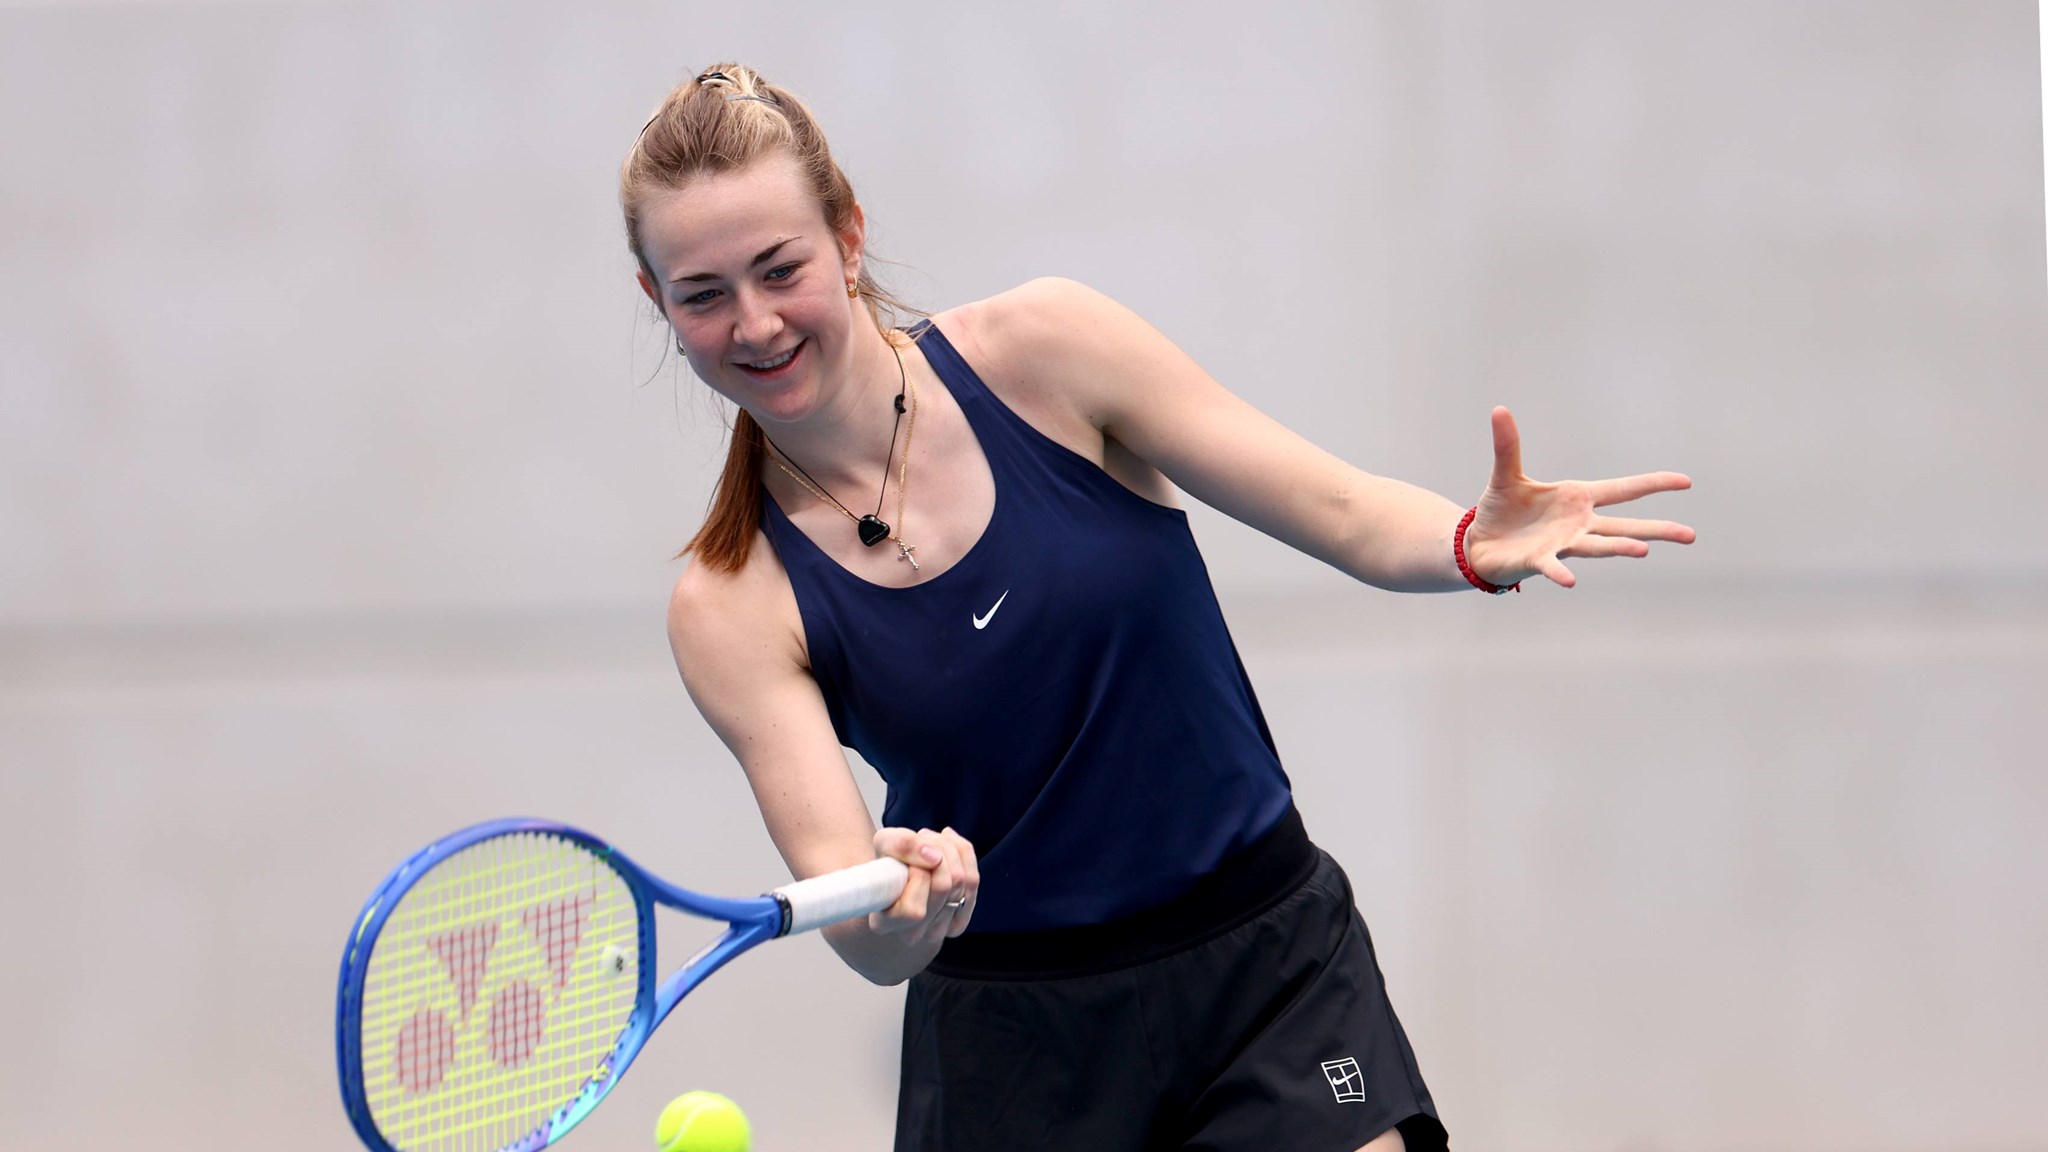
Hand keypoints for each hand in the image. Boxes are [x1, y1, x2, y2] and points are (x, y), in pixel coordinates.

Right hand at [869, 825, 979, 944]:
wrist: (900, 873)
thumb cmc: (889, 862)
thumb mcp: (884, 843)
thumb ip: (901, 845)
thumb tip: (935, 856)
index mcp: (884, 923)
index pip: (914, 909)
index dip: (917, 871)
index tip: (909, 853)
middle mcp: (911, 935)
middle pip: (943, 887)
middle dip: (937, 851)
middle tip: (923, 838)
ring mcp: (935, 933)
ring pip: (961, 882)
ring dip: (951, 850)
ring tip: (933, 843)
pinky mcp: (956, 924)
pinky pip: (972, 882)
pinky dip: (965, 857)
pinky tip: (950, 849)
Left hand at [1463, 406, 1694, 588]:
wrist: (1479, 543)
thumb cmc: (1501, 511)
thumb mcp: (1506, 474)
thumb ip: (1508, 445)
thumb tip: (1499, 409)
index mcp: (1578, 499)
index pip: (1623, 489)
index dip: (1652, 484)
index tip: (1686, 481)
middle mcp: (1578, 524)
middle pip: (1624, 526)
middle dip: (1656, 529)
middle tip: (1689, 535)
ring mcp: (1561, 544)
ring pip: (1597, 545)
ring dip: (1618, 547)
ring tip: (1643, 550)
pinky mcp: (1538, 561)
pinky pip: (1552, 566)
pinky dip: (1560, 572)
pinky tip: (1570, 581)